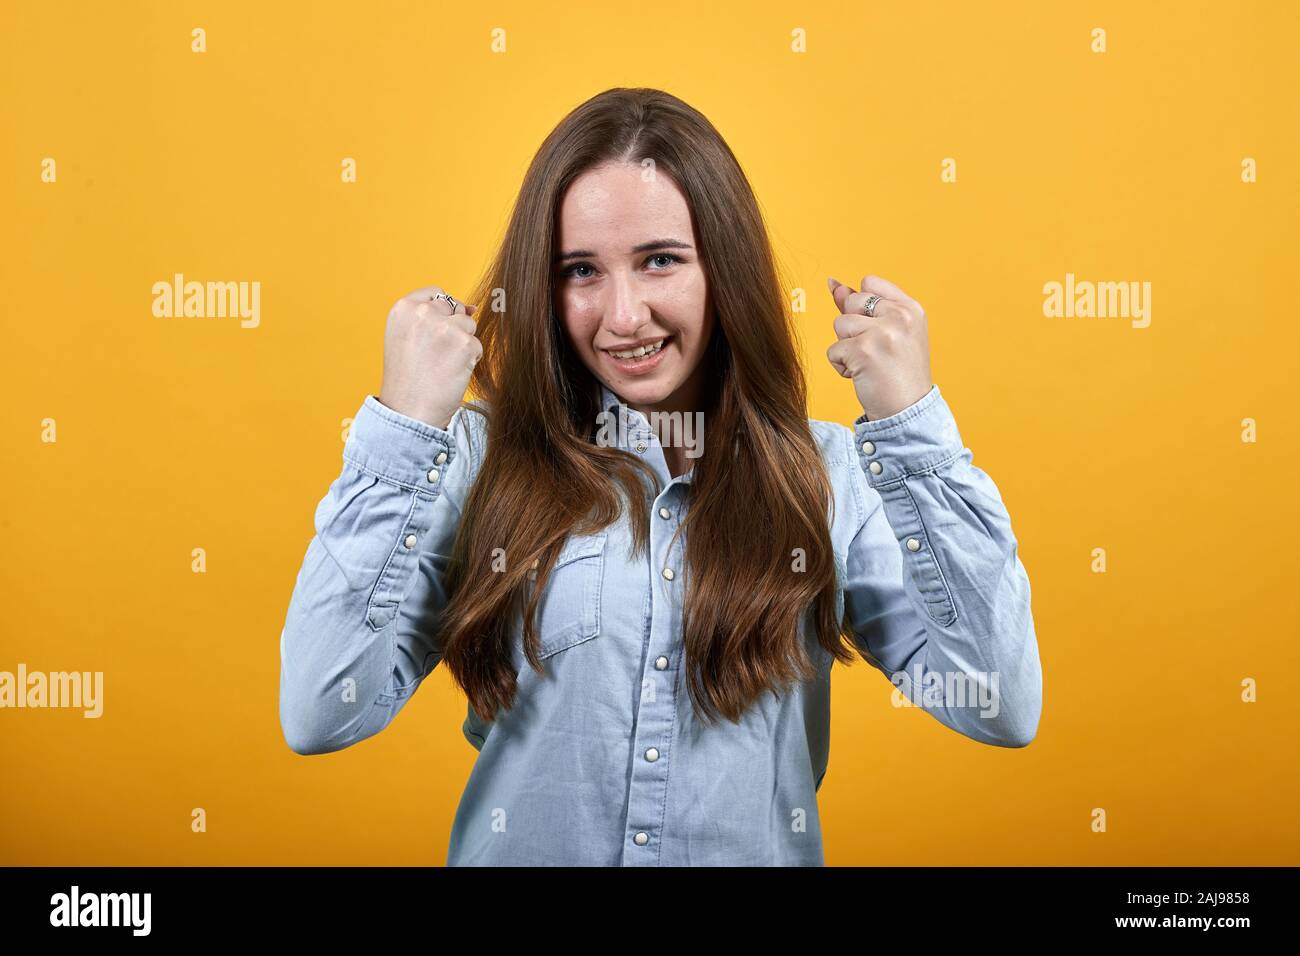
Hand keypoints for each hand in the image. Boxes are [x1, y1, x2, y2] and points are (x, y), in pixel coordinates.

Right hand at [378, 285, 481, 429]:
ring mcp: (444, 327)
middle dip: (453, 329)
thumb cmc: (407, 379)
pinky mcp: (464, 344)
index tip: (434, 335)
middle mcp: (423, 313)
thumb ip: (431, 317)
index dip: (441, 313)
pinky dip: (470, 361)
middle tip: (435, 357)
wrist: (409, 412)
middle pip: (454, 308)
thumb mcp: (406, 338)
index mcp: (403, 309)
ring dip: (463, 345)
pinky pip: (477, 345)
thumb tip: (472, 307)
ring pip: (469, 326)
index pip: (435, 292)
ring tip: (442, 366)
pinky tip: (451, 374)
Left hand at [826, 275, 932, 420]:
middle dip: (853, 328)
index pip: (870, 282)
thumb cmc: (898, 374)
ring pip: (839, 325)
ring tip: (869, 364)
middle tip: (875, 351)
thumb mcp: (891, 333)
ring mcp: (883, 332)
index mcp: (911, 308)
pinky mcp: (863, 350)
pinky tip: (862, 376)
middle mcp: (900, 316)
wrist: (908, 411)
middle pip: (851, 303)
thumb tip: (834, 285)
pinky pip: (833, 350)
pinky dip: (841, 366)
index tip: (873, 330)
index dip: (861, 305)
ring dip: (846, 348)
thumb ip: (864, 307)